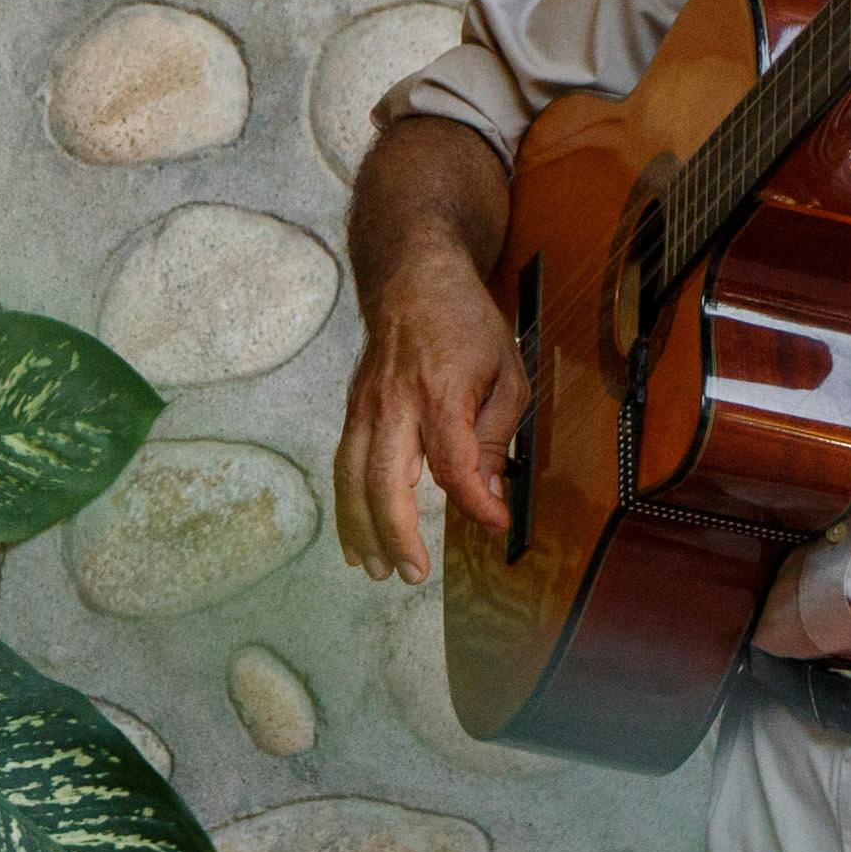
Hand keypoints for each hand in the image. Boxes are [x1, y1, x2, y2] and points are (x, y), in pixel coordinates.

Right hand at [333, 244, 523, 586]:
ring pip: (352, 478)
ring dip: (361, 528)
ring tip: (376, 570)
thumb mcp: (506, 372)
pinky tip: (357, 536)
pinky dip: (347, 504)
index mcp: (440, 394)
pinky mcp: (353, 410)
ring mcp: (365, 407)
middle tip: (411, 574)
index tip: (496, 524)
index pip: (454, 466)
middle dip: (396, 533)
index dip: (475, 503)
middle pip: (384, 480)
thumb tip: (485, 490)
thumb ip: (495, 434)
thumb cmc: (466, 324)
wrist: (411, 277)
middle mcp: (394, 404)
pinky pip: (344, 464)